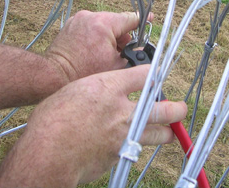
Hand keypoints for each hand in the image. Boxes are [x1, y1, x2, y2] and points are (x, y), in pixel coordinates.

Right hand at [0, 65, 186, 186]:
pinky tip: (133, 144)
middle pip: (163, 108)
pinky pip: (136, 149)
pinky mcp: (119, 155)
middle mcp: (122, 110)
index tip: (156, 76)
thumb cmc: (52, 119)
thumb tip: (107, 92)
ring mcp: (124, 135)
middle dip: (175, 108)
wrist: (47, 153)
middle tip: (180, 108)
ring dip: (165, 132)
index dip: (154, 74)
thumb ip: (97, 89)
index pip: (144, 75)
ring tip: (168, 131)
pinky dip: (137, 145)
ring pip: (158, 134)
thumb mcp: (74, 90)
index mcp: (109, 87)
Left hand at [46, 11, 145, 81]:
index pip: (130, 18)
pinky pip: (90, 27)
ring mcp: (78, 19)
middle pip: (116, 22)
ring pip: (103, 25)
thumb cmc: (82, 73)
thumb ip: (131, 55)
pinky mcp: (71, 25)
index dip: (143, 20)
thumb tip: (138, 50)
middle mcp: (90, 16)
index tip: (151, 18)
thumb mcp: (115, 66)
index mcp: (103, 23)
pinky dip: (96, 37)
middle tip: (124, 53)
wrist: (54, 75)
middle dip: (122, 37)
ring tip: (106, 55)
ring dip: (109, 37)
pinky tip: (94, 52)